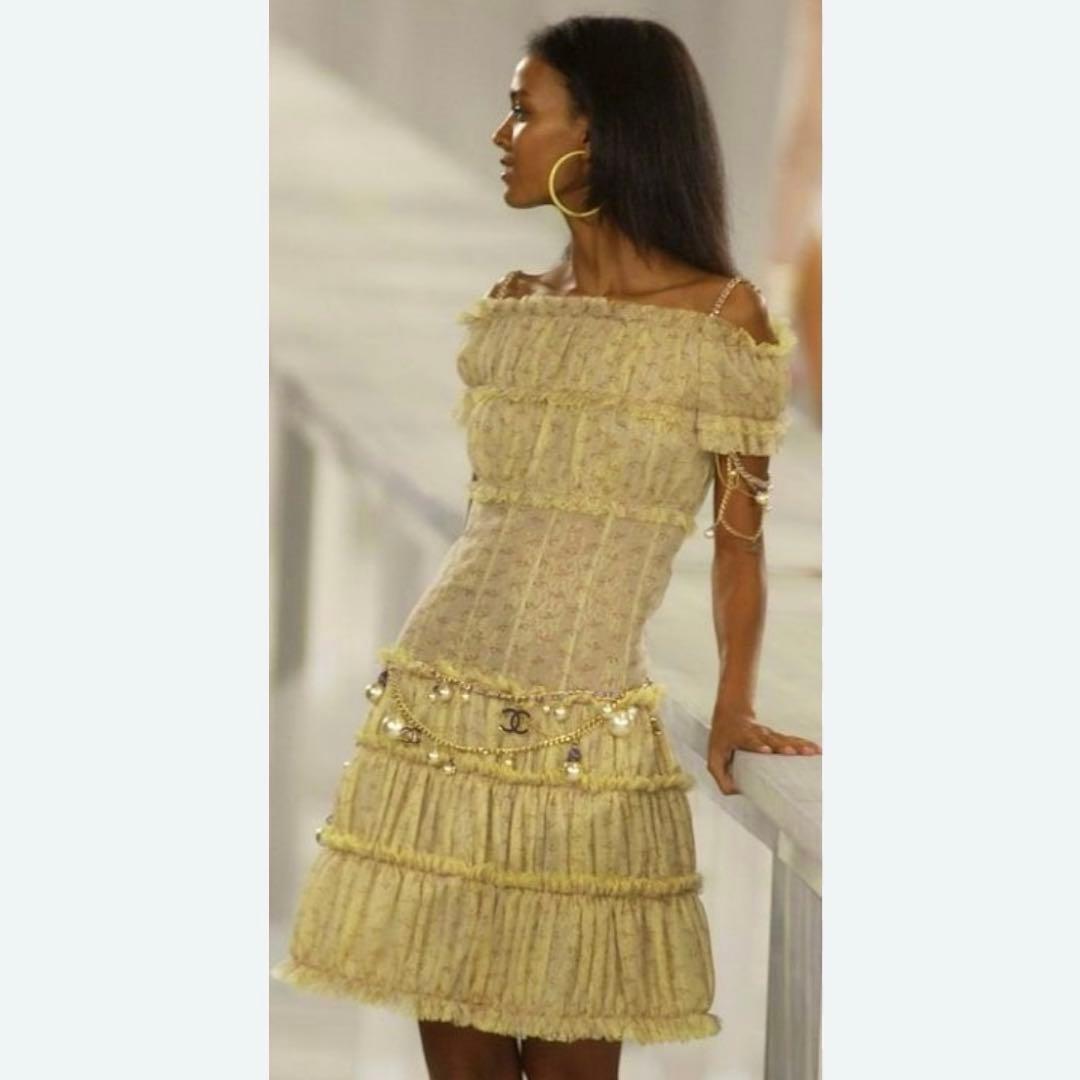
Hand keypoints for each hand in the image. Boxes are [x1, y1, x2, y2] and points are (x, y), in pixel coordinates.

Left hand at [707, 703, 821, 795]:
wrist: (731, 714)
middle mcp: (758, 736)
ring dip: (799, 746)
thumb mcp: (714, 757)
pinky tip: (818, 750)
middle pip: (772, 741)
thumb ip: (720, 776)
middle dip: (783, 747)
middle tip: (792, 753)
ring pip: (785, 740)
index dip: (758, 745)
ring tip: (813, 752)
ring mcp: (769, 735)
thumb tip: (735, 792)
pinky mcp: (778, 737)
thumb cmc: (722, 740)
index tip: (766, 750)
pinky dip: (805, 745)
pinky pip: (793, 741)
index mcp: (741, 739)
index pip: (750, 742)